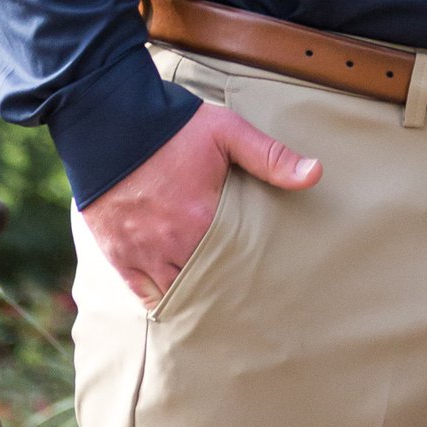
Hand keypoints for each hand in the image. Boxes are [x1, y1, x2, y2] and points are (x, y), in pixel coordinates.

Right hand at [80, 100, 319, 304]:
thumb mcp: (227, 132)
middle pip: (204, 285)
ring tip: (213, 304)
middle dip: (222, 292)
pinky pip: (142, 295)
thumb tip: (315, 173)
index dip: (248, 276)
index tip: (263, 282)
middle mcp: (171, 244)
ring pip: (174, 295)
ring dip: (193, 297)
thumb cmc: (174, 126)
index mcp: (201, 219)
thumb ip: (270, 156)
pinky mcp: (118, 255)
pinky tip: (176, 302)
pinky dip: (160, 301)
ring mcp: (142, 253)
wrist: (111, 122)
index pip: (234, 264)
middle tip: (243, 301)